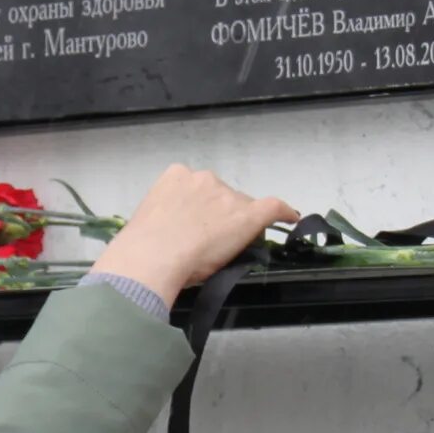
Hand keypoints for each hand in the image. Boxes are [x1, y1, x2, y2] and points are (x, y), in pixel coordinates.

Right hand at [92, 166, 299, 305]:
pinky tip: (290, 218)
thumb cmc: (142, 246)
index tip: (196, 224)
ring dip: (236, 221)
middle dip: (219, 214)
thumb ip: (167, 214)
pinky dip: (283, 212)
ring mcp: (226, 196)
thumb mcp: (150, 217)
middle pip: (221, 195)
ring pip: (240, 206)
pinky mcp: (248, 214)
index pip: (198, 188)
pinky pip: (273, 207)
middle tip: (207, 241)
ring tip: (225, 246)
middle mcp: (203, 179)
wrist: (152, 257)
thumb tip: (174, 230)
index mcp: (175, 176)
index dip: (201, 208)